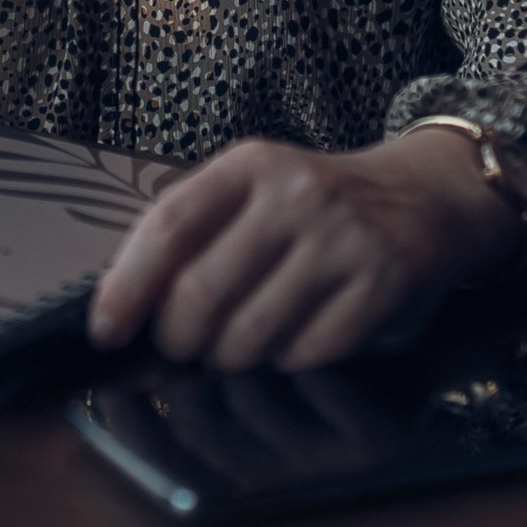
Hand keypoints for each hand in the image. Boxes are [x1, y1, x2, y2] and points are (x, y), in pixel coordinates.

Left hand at [87, 130, 521, 372]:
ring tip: (238, 344)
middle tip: (181, 349)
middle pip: (203, 292)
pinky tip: (293, 339)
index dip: (127, 286)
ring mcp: (342, 237)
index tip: (105, 331)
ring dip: (231, 356)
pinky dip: (288, 361)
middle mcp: (295, 193)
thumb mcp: (252, 191)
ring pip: (251, 333)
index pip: (169, 227)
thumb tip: (124, 307)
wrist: (422, 196)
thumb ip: (194, 234)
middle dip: (178, 339)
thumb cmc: (314, 205)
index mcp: (248, 165)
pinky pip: (308, 352)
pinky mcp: (382, 281)